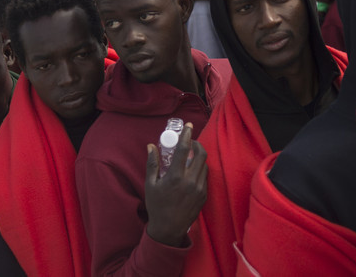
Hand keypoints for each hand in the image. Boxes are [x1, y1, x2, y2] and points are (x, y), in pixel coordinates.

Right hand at [145, 123, 207, 246]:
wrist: (169, 229)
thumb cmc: (157, 206)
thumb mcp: (150, 184)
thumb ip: (152, 163)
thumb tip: (151, 146)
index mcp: (176, 176)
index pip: (185, 149)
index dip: (187, 135)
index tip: (188, 126)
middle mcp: (190, 181)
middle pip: (201, 154)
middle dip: (197, 143)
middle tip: (190, 141)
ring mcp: (199, 188)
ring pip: (205, 165)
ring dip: (199, 156)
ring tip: (191, 155)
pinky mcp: (204, 195)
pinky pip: (205, 176)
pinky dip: (200, 169)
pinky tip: (192, 170)